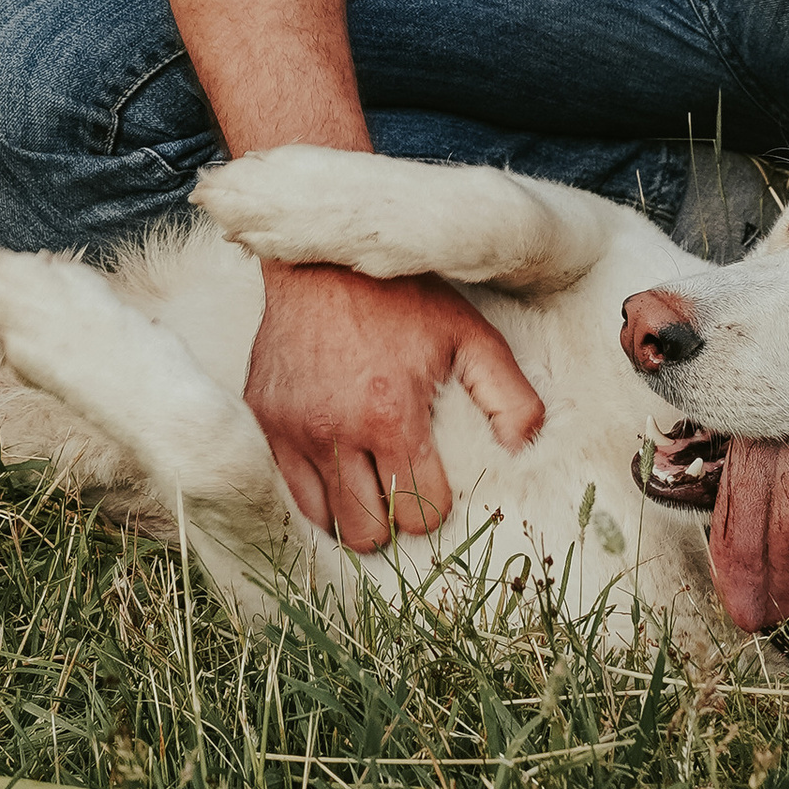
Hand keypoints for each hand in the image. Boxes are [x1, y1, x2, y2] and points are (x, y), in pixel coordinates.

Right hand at [246, 259, 543, 552]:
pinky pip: (291, 489)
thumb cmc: (401, 296)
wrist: (323, 257)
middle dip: (393, 522)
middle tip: (402, 493)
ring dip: (355, 513)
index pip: (418, 512)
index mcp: (391, 416)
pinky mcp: (266, 419)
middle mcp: (337, 431)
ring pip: (327, 519)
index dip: (434, 508)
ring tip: (371, 488)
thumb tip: (522, 449)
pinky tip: (340, 472)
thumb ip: (508, 396)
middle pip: (369, 530)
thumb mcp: (470, 335)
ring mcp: (294, 428)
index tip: (436, 488)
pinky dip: (318, 493)